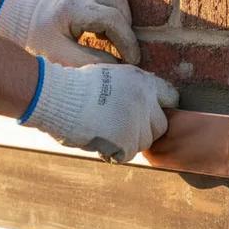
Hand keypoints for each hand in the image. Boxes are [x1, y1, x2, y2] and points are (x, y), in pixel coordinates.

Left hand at [0, 0, 139, 66]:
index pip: (113, 19)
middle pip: (120, 4)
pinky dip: (117, 8)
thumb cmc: (38, 41)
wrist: (21, 21)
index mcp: (74, 9)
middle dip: (127, 30)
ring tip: (114, 38)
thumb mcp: (61, 57)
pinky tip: (106, 26)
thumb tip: (119, 65)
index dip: (127, 41)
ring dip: (124, 17)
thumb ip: (91, 61)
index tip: (132, 60)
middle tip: (124, 52)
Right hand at [23, 60, 179, 161]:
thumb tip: (145, 102)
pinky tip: (101, 142)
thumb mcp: (111, 74)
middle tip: (123, 128)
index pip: (170, 97)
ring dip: (129, 142)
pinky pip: (128, 154)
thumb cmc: (77, 86)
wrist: (58, 97)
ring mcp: (137, 122)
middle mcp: (145, 101)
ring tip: (107, 133)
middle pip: (160, 125)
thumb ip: (132, 87)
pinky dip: (116, 152)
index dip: (158, 107)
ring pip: (144, 142)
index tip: (148, 114)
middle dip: (144, 129)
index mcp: (143, 82)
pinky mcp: (127, 142)